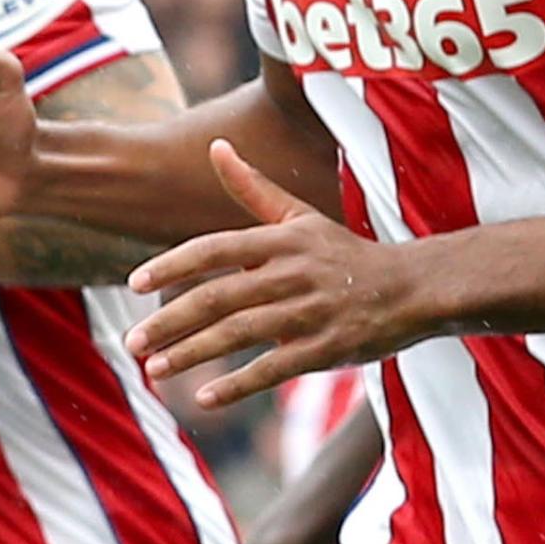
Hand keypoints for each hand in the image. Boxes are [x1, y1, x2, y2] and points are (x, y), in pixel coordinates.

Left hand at [125, 141, 430, 408]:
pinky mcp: (326, 349)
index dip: (171, 265)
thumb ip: (252, 188)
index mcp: (279, 240)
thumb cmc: (345, 252)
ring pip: (239, 334)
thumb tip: (215, 146)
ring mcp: (309, 313)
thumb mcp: (300, 216)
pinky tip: (203, 397)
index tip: (133, 284)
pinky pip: (274, 369)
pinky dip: (238, 384)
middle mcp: (290, 274)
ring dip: (192, 353)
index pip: (213, 249)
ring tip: (153, 368)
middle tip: (131, 341)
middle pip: (217, 297)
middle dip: (169, 321)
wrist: (413, 288)